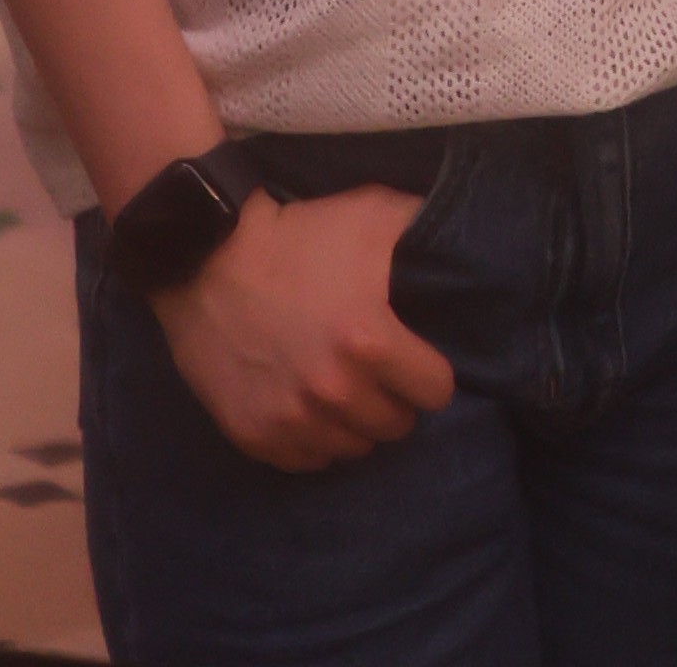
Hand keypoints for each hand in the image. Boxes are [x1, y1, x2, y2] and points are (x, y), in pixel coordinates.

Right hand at [154, 185, 451, 472]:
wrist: (208, 256)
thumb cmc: (298, 235)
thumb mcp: (370, 215)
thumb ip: (423, 231)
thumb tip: (468, 246)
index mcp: (371, 343)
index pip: (435, 391)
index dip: (430, 372)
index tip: (416, 358)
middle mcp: (335, 393)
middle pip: (395, 425)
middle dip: (394, 397)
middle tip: (376, 370)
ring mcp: (292, 420)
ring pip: (354, 448)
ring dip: (356, 421)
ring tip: (342, 385)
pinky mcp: (255, 436)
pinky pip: (308, 460)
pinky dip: (314, 438)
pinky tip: (308, 403)